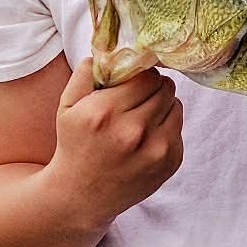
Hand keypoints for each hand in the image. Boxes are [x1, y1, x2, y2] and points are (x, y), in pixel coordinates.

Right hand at [53, 57, 183, 222]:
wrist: (82, 196)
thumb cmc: (75, 145)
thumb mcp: (67, 106)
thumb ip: (85, 73)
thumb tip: (111, 51)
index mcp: (104, 113)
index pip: (145, 75)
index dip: (140, 74)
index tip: (133, 80)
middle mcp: (133, 131)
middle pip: (165, 87)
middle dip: (153, 87)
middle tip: (139, 96)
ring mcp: (156, 149)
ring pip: (176, 104)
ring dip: (162, 105)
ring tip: (142, 116)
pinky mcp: (171, 162)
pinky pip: (179, 127)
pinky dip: (167, 126)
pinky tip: (147, 137)